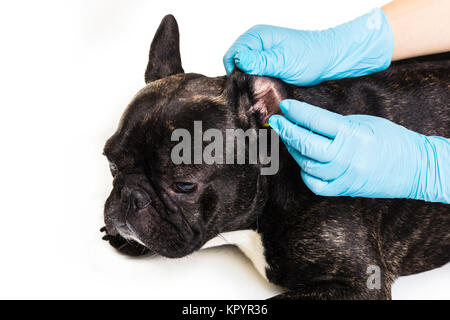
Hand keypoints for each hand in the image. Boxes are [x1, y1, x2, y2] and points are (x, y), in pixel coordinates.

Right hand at [224, 8, 392, 85]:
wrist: (330, 59)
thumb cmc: (311, 57)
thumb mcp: (283, 61)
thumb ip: (260, 61)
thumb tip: (239, 60)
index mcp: (257, 37)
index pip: (232, 55)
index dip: (235, 72)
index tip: (244, 88)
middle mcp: (256, 44)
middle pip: (236, 64)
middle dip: (241, 80)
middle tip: (253, 95)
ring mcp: (262, 54)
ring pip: (245, 72)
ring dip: (250, 84)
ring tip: (260, 95)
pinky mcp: (268, 64)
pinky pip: (255, 75)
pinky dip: (258, 84)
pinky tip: (265, 91)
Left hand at [268, 99, 449, 202]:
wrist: (415, 167)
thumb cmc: (391, 140)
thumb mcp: (364, 123)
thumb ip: (335, 124)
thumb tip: (307, 120)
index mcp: (353, 135)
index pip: (316, 121)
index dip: (296, 112)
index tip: (284, 107)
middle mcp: (347, 157)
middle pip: (306, 143)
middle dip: (287, 130)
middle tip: (276, 121)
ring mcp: (344, 176)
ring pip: (307, 164)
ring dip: (294, 149)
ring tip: (290, 138)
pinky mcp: (344, 189)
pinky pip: (315, 184)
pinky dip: (306, 172)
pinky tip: (304, 161)